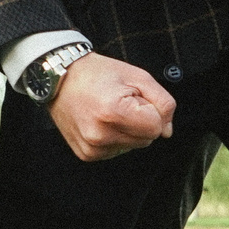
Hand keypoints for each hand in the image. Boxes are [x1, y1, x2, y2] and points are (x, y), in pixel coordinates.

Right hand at [47, 52, 174, 160]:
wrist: (61, 78)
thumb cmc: (98, 73)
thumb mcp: (138, 76)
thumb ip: (163, 103)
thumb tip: (167, 131)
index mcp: (113, 112)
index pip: (156, 128)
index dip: (151, 111)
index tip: (135, 98)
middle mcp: (100, 134)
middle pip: (146, 139)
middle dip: (141, 121)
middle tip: (121, 102)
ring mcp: (92, 147)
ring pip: (133, 146)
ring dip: (128, 130)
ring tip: (108, 111)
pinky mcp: (87, 154)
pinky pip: (117, 150)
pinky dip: (115, 137)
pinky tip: (101, 121)